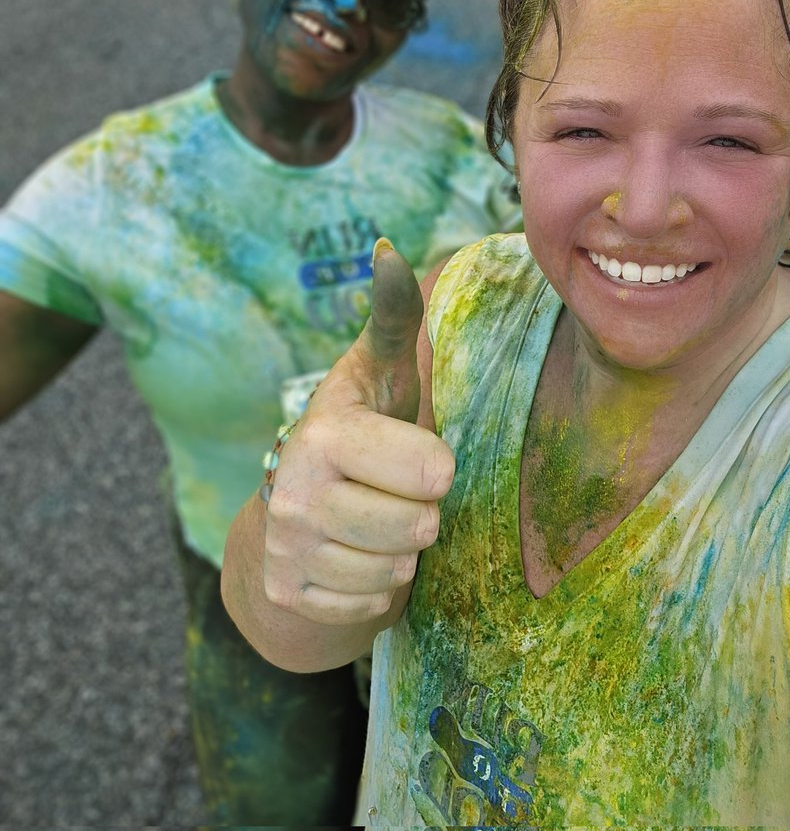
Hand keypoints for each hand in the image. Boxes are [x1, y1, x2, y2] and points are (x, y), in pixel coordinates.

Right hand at [262, 239, 454, 625]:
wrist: (285, 514)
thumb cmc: (355, 433)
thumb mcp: (375, 376)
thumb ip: (391, 320)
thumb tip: (388, 250)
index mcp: (324, 434)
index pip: (433, 471)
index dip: (435, 466)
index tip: (411, 456)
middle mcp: (295, 493)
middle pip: (420, 527)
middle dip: (420, 514)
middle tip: (391, 494)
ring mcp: (287, 550)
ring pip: (398, 572)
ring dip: (399, 553)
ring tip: (374, 523)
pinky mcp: (289, 596)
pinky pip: (373, 608)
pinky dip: (374, 588)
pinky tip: (354, 557)